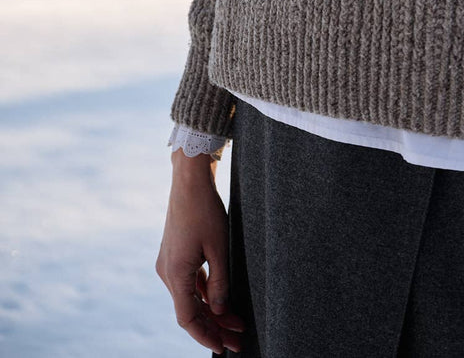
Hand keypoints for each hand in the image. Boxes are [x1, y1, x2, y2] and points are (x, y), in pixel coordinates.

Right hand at [154, 151, 246, 353]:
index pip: (188, 318)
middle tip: (238, 341)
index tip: (223, 349)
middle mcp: (167, 273)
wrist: (189, 181)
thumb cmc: (205, 210)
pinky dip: (205, 294)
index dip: (206, 336)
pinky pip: (190, 283)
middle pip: (190, 310)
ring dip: (212, 311)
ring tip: (236, 324)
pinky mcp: (175, 256)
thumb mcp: (219, 247)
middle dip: (214, 327)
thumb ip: (220, 282)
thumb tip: (221, 311)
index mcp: (175, 274)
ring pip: (191, 298)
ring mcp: (169, 265)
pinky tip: (223, 302)